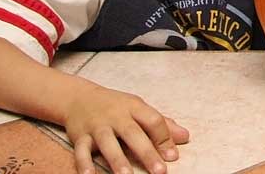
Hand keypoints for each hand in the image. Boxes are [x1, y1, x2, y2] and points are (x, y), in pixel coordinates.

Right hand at [65, 82, 189, 173]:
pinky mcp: (80, 136)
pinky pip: (81, 151)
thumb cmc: (115, 106)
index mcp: (134, 107)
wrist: (79, 97)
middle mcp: (116, 116)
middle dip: (147, 152)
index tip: (173, 156)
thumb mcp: (139, 109)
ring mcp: (97, 126)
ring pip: (107, 143)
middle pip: (133, 133)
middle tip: (160, 171)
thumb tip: (185, 137)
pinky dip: (84, 164)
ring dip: (117, 160)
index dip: (164, 137)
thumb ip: (162, 124)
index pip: (153, 120)